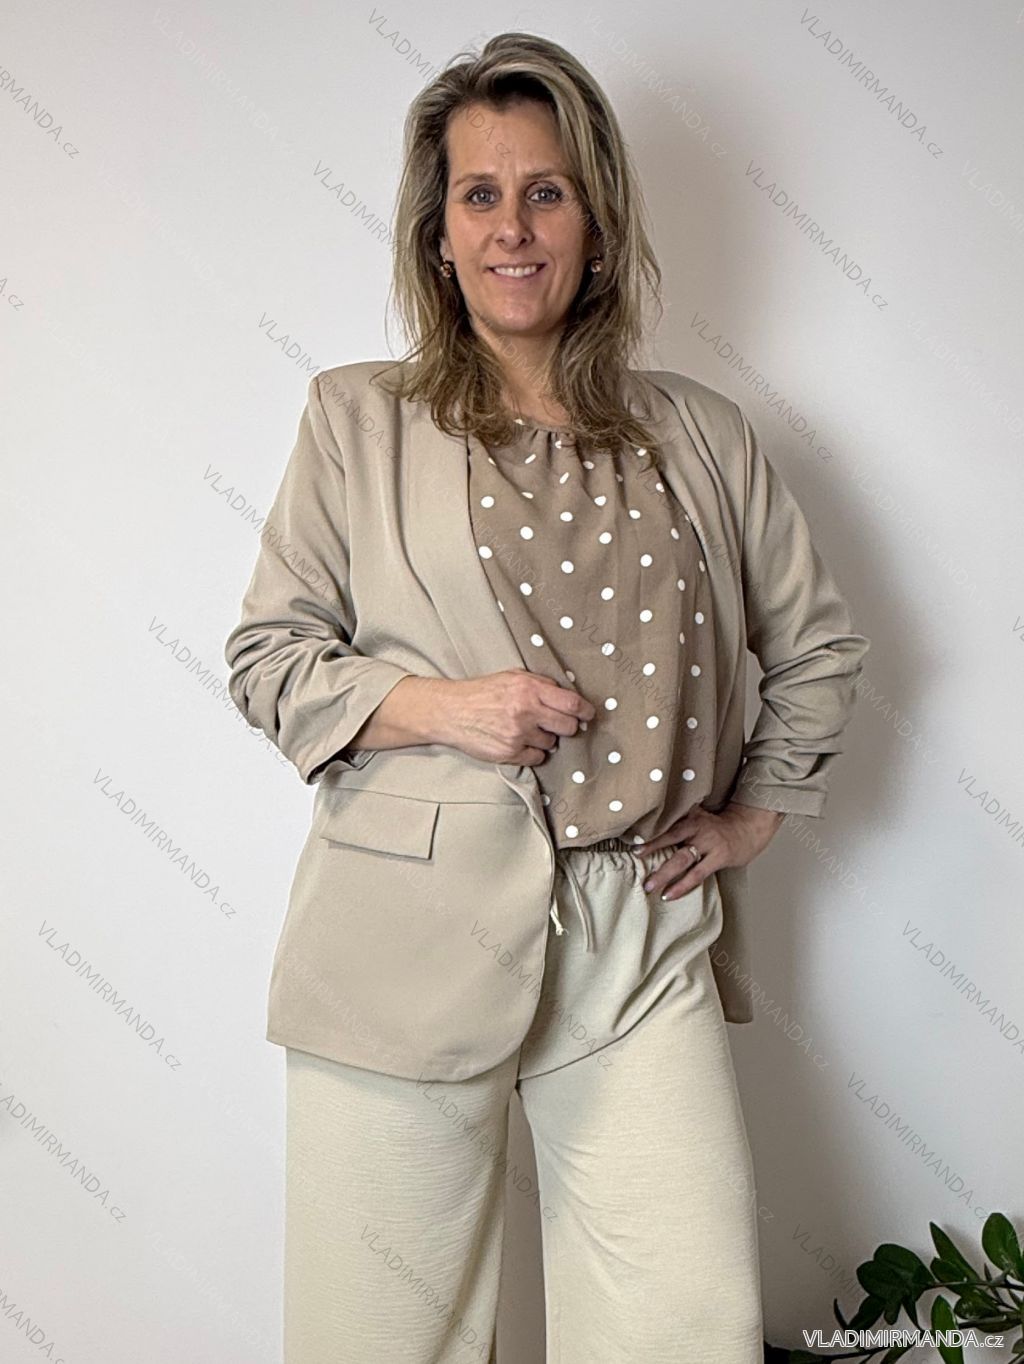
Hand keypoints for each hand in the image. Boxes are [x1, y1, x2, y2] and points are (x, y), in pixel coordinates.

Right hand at [435, 668, 596, 765]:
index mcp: (529, 689)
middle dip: (566, 726)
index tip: (589, 715)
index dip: (585, 711)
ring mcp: (518, 735)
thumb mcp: (512, 677)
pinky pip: (537, 757)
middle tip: (556, 723)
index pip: (571, 703)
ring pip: (552, 743)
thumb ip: (540, 684)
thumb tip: (567, 696)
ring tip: (526, 729)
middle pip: (568, 727)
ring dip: (545, 738)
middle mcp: (526, 712)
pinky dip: (532, 751)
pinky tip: (519, 741)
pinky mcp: (509, 753)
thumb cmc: (482, 693)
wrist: (452, 711)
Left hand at [637, 800, 784, 900]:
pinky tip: (669, 895)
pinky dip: (682, 886)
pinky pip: (697, 874)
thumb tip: (650, 824)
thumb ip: (679, 819)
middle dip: (653, 853)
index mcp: (691, 818)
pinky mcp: (719, 858)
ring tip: (649, 886)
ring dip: (664, 875)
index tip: (634, 846)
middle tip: (636, 862)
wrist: (748, 828)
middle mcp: (698, 829)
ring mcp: (709, 844)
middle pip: (671, 841)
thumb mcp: (699, 816)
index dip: (650, 836)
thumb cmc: (717, 826)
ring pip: (682, 860)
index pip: (667, 826)